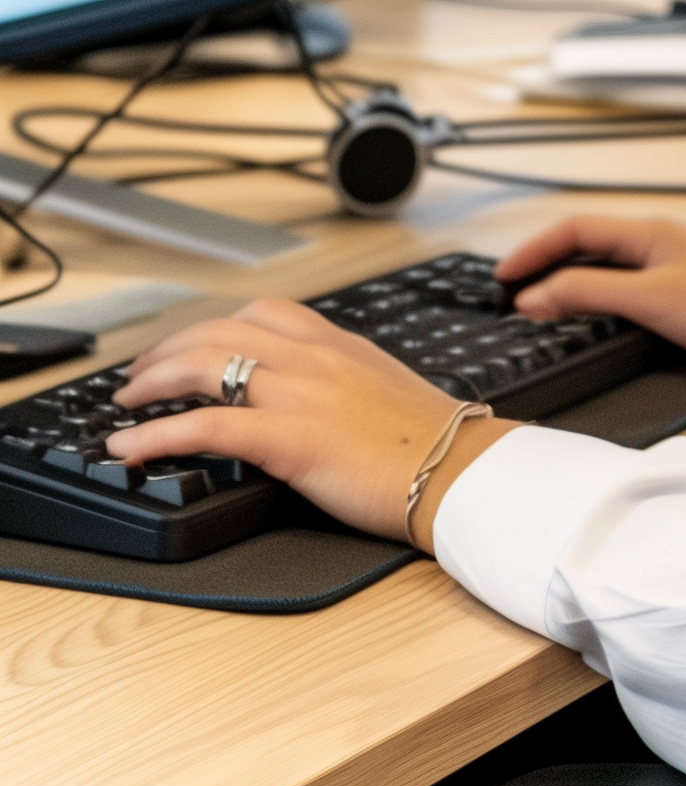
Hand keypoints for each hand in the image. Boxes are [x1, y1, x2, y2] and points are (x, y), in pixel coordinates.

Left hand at [104, 300, 514, 541]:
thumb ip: (344, 381)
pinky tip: (130, 449)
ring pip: (204, 365)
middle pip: (219, 332)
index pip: (261, 313)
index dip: (212, 327)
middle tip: (139, 379)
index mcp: (339, 345)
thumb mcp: (385, 390)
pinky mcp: (290, 437)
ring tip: (126, 404)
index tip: (186, 348)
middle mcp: (314, 358)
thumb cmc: (433, 445)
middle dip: (167, 352)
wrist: (460, 472)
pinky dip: (157, 435)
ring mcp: (300, 393)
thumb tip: (313, 400)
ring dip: (152, 383)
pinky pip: (206, 426)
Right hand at [497, 216, 685, 375]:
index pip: (573, 230)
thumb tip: (535, 295)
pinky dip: (599, 297)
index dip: (532, 252)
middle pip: (586, 245)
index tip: (501, 278)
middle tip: (512, 295)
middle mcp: (659, 239)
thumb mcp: (652, 300)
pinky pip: (627, 285)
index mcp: (648, 231)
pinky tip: (593, 319)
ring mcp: (673, 263)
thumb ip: (590, 294)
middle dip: (545, 266)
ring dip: (570, 283)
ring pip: (606, 266)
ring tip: (540, 307)